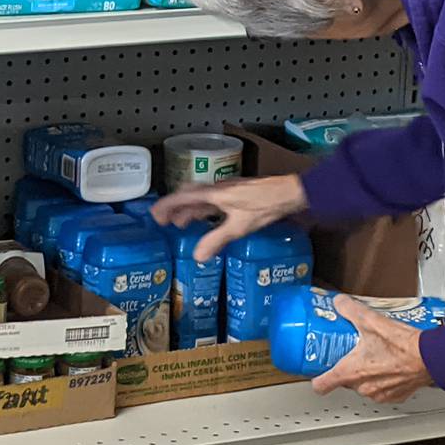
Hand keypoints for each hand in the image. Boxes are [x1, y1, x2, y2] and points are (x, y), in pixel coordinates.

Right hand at [150, 174, 306, 261]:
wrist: (290, 192)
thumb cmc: (265, 206)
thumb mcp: (239, 226)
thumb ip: (217, 240)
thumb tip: (197, 256)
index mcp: (214, 193)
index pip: (183, 197)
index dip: (167, 205)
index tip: (154, 215)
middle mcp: (218, 188)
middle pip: (190, 195)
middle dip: (176, 208)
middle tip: (166, 222)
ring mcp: (228, 189)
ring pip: (202, 198)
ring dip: (190, 209)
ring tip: (183, 224)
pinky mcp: (238, 193)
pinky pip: (213, 200)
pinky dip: (204, 210)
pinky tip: (209, 220)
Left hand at [313, 295, 432, 404]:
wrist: (429, 357)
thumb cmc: (402, 345)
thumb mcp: (371, 320)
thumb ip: (351, 310)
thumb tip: (340, 303)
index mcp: (351, 372)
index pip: (322, 385)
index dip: (318, 379)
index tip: (318, 373)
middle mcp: (363, 386)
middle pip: (345, 382)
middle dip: (349, 368)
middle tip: (354, 353)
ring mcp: (379, 393)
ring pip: (365, 386)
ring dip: (367, 374)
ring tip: (375, 357)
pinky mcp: (395, 396)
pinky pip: (383, 390)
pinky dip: (385, 380)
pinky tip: (390, 364)